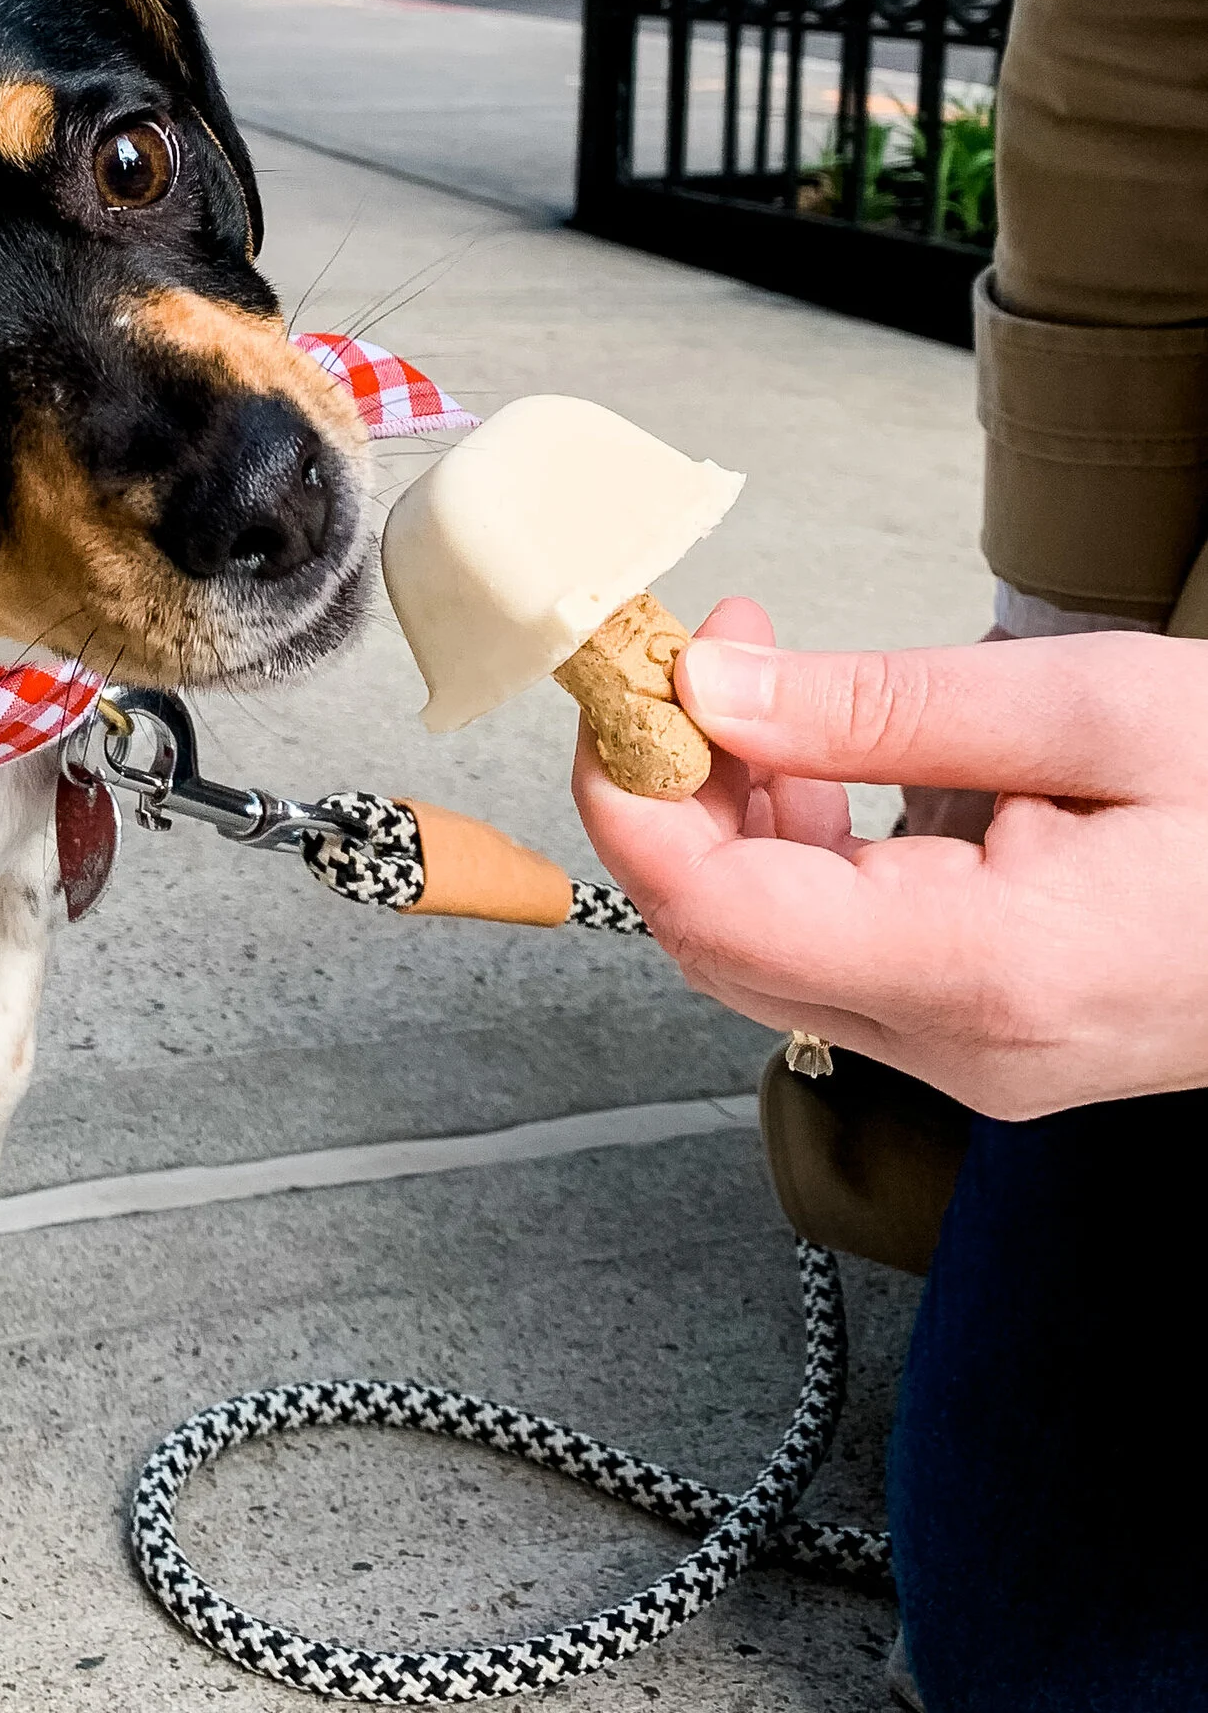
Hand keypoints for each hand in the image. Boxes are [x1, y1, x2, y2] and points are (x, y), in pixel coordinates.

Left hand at [573, 599, 1207, 1118]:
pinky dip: (796, 856)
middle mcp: (966, 1050)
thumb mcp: (1094, 710)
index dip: (633, 795)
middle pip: (721, 939)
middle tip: (695, 651)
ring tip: (765, 681)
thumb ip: (885, 708)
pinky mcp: (987, 1040)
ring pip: (764, 952)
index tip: (618, 682)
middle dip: (671, 792)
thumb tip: (712, 692)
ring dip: (730, 816)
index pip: (719, 909)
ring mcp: (975, 1061)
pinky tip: (825, 764)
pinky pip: (834, 957)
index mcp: (990, 974)